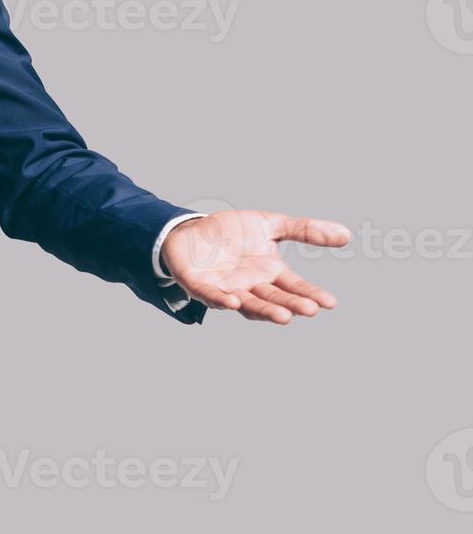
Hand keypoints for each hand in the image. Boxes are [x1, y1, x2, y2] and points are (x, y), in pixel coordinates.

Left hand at [161, 211, 350, 323]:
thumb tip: (347, 234)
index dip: (311, 294)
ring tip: (283, 316)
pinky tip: (232, 301)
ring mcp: (227, 288)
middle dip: (291, 305)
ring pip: (248, 303)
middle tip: (310, 310)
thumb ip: (305, 230)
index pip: (295, 286)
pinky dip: (220, 300)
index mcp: (270, 273)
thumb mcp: (270, 224)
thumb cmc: (233, 231)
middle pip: (274, 298)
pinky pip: (211, 295)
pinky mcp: (200, 285)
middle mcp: (251, 286)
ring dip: (264, 309)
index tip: (330, 303)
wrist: (193, 230)